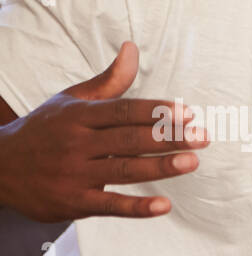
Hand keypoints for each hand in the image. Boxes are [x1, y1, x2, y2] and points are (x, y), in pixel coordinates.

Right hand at [0, 42, 208, 222]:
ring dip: (160, 167)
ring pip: (123, 170)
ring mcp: (75, 174)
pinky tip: (164, 205)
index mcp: (78, 116)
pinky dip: (137, 207)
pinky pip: (110, 206)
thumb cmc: (45, 131)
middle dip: (167, 138)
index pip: (122, 111)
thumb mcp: (70, 101)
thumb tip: (132, 48)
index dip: (155, 111)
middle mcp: (76, 143)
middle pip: (128, 140)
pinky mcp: (74, 202)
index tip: (187, 113)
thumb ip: (108, 82)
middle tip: (202, 137)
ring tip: (192, 162)